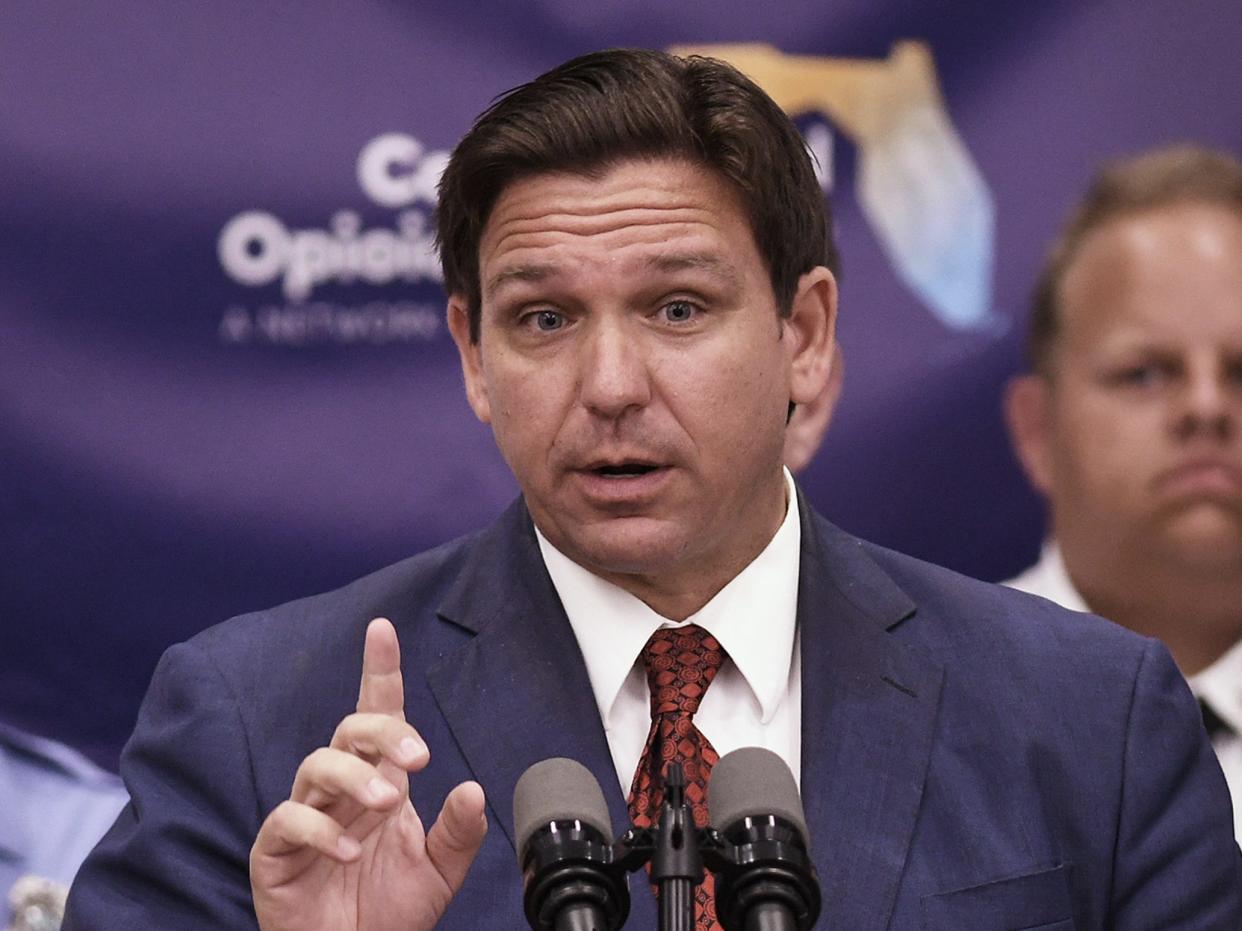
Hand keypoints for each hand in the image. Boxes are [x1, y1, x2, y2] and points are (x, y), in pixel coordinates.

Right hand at [250, 617, 487, 930]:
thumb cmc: (390, 913)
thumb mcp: (440, 872)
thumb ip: (459, 832)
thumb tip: (473, 789)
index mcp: (381, 783)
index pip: (377, 715)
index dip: (379, 671)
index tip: (383, 630)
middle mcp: (342, 792)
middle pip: (350, 730)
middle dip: (383, 730)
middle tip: (417, 756)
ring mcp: (306, 817)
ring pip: (317, 765)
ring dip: (355, 777)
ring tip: (387, 803)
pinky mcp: (275, 852)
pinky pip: (287, 821)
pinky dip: (318, 829)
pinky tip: (348, 849)